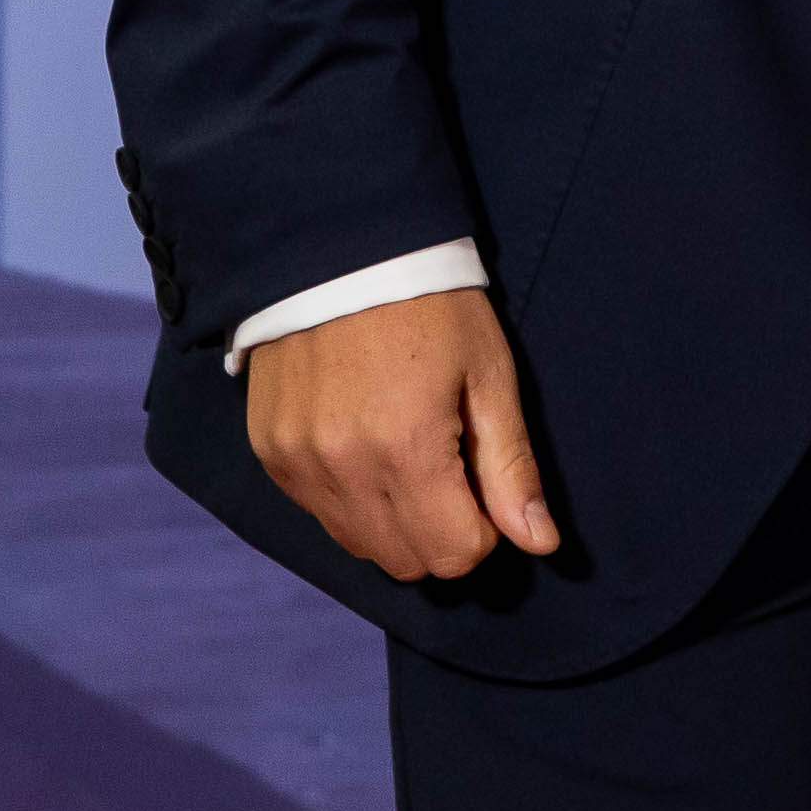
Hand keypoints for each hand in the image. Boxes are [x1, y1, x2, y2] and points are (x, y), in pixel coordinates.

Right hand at [243, 286, 562, 580]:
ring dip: (393, 521)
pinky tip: (363, 444)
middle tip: (450, 469)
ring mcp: (297, 465)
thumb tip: (541, 545)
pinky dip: (349, 498)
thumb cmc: (432, 306)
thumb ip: (510, 468)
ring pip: (359, 545)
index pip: (453, 555)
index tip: (484, 483)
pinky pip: (318, 513)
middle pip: (405, 561)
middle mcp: (343, 469)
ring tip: (406, 452)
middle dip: (440, 532)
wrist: (339, 249)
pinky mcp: (269, 455)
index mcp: (407, 449)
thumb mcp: (488, 375)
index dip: (483, 531)